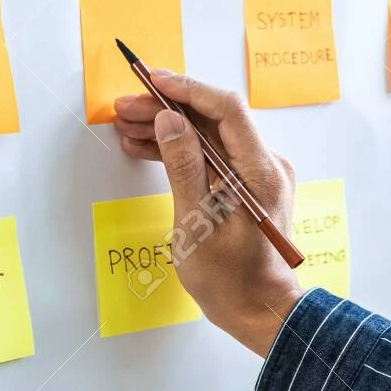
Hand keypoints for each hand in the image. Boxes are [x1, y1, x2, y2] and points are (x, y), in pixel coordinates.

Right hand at [113, 74, 303, 355]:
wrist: (258, 309)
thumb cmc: (229, 278)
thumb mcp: (196, 223)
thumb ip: (184, 166)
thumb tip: (170, 120)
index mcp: (261, 171)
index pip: (227, 109)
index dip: (187, 89)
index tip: (152, 81)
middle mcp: (265, 166)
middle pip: (215, 119)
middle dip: (169, 108)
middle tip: (125, 108)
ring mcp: (257, 175)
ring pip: (209, 136)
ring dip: (169, 128)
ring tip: (127, 127)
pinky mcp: (245, 186)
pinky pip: (211, 156)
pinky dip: (180, 151)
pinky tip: (146, 148)